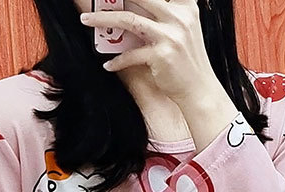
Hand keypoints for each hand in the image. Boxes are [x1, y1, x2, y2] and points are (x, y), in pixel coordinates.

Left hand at [80, 0, 218, 102]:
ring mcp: (171, 36)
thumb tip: (130, 6)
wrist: (198, 90)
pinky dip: (117, 61)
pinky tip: (108, 64)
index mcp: (186, 6)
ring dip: (103, 19)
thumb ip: (165, 14)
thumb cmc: (186, 61)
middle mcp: (179, 17)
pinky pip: (130, 54)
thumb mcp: (183, 29)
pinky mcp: (161, 56)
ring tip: (86, 20)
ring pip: (128, 19)